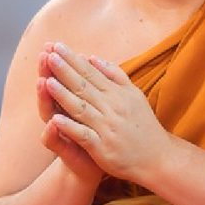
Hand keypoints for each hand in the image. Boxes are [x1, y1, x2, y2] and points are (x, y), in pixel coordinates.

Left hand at [42, 45, 173, 184]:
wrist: (158, 158)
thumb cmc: (143, 126)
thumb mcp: (134, 95)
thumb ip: (114, 76)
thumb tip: (93, 58)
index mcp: (118, 94)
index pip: (91, 73)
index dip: (73, 60)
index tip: (57, 46)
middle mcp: (112, 108)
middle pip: (84, 87)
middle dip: (64, 70)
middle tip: (49, 55)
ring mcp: (107, 128)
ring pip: (81, 108)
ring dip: (63, 95)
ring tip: (47, 81)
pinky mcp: (103, 147)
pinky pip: (84, 135)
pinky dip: (70, 127)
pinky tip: (55, 119)